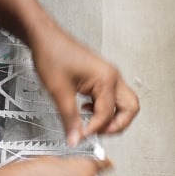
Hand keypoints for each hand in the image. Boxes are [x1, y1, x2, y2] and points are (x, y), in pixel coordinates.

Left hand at [30, 27, 139, 145]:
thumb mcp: (59, 91)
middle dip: (117, 125)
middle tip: (98, 133)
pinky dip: (103, 109)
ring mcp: (108, 76)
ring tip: (92, 125)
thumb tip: (75, 138)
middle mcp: (112, 76)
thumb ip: (69, 118)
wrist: (45, 37)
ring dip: (111, 118)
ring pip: (123, 103)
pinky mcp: (101, 77)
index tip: (80, 135)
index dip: (94, 129)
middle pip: (130, 108)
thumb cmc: (53, 53)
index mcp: (106, 78)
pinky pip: (111, 98)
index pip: (107, 114)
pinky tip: (86, 110)